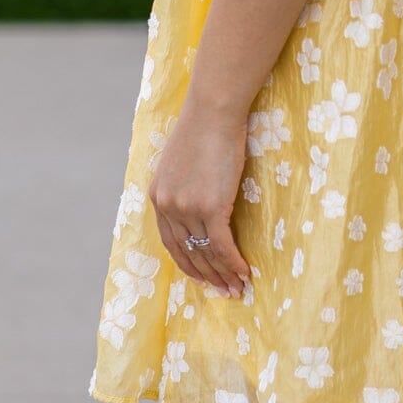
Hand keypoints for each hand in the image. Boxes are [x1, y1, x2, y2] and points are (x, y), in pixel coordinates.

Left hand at [148, 99, 252, 297]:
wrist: (214, 110)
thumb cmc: (204, 128)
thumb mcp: (182, 161)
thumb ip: (184, 185)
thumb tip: (199, 200)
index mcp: (157, 196)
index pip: (171, 242)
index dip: (189, 264)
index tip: (203, 278)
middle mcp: (167, 206)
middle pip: (187, 253)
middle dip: (207, 276)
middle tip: (224, 292)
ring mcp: (187, 208)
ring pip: (205, 252)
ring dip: (223, 274)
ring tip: (237, 288)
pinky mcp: (210, 207)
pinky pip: (221, 245)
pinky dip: (233, 262)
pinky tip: (245, 271)